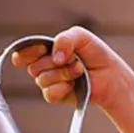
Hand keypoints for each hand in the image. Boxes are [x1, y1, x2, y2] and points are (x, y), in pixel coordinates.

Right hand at [9, 27, 128, 112]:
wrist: (110, 74)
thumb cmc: (95, 54)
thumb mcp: (80, 36)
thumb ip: (64, 39)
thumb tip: (55, 57)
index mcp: (46, 50)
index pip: (24, 52)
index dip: (27, 52)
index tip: (41, 50)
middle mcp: (45, 66)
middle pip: (33, 67)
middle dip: (54, 62)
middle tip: (73, 59)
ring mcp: (50, 82)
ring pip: (42, 80)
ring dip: (63, 74)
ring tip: (79, 71)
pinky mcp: (56, 96)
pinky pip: (49, 93)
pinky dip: (62, 87)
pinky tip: (73, 84)